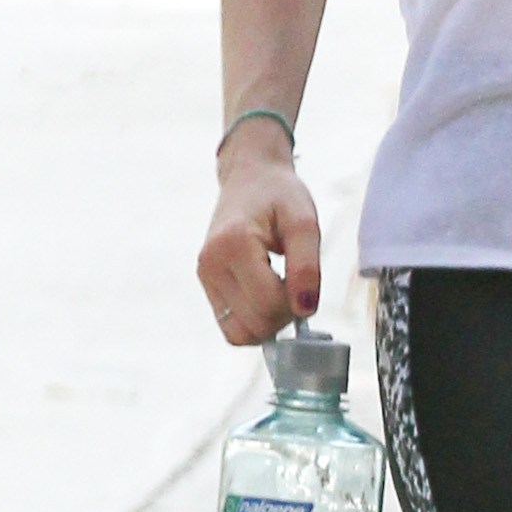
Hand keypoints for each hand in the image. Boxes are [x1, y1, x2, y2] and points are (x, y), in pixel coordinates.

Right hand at [198, 142, 321, 344]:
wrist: (250, 177)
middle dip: (284, 316)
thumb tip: (305, 311)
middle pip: (255, 323)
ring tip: (282, 293)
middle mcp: (210, 263)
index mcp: (232, 244)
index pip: (270, 303)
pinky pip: (231, 327)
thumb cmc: (280, 196)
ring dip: (269, 325)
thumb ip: (307, 267)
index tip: (307, 282)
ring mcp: (204, 277)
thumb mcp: (304, 222)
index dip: (297, 303)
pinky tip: (268, 298)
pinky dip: (254, 323)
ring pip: (239, 334)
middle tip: (296, 287)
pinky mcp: (206, 285)